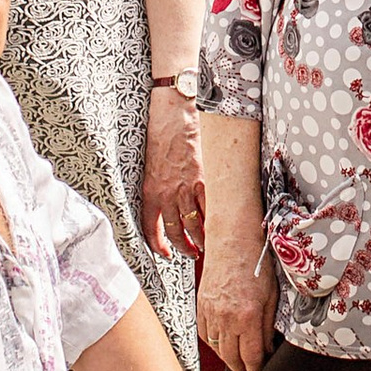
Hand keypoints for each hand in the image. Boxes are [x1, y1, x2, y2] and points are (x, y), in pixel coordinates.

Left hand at [142, 88, 206, 260]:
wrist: (173, 116)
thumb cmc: (162, 137)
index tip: (165, 253)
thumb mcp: (152, 169)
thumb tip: (169, 209)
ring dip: (201, 239)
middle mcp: (167, 195)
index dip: (159, 246)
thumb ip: (159, 190)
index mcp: (151, 192)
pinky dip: (215, 220)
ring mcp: (186, 189)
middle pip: (176, 232)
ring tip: (206, 244)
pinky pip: (210, 209)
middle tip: (190, 254)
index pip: (151, 228)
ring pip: (195, 225)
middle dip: (183, 248)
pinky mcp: (203, 181)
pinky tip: (219, 225)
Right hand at [197, 253, 277, 370]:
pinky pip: (205, 335)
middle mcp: (226, 318)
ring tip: (238, 362)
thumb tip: (267, 348)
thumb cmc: (255, 263)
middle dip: (242, 369)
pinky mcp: (201, 307)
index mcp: (248, 316)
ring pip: (217, 348)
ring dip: (228, 359)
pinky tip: (223, 344)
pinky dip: (214, 343)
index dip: (256, 369)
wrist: (232, 241)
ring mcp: (211, 313)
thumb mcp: (271, 296)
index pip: (251, 356)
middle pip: (232, 357)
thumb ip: (267, 326)